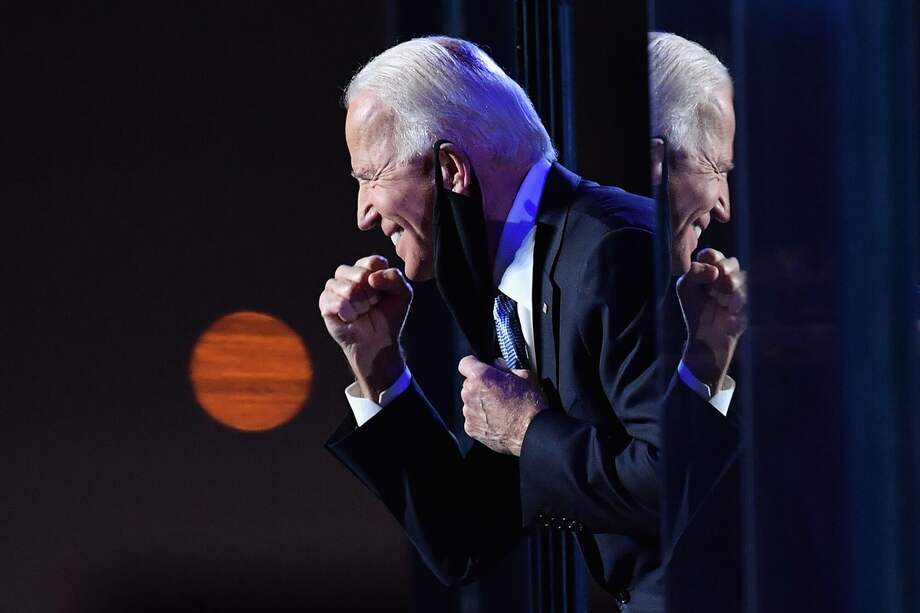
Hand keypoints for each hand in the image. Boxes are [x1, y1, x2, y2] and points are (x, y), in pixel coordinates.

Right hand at [318, 255, 412, 398]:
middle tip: (373, 305)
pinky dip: (349, 312)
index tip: (384, 294)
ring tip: (362, 312)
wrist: (378, 342)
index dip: (382, 280)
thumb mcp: (403, 294)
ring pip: (348, 288)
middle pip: (360, 274)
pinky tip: (351, 318)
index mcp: (367, 268)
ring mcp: (334, 287)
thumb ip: (395, 278)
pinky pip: (336, 301)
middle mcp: (348, 274)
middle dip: (372, 295)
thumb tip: (371, 278)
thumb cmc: (389, 316)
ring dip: (361, 305)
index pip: (373, 262)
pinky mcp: (325, 303)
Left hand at [458, 355, 545, 455]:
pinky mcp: (470, 428)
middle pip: (468, 384)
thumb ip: (505, 367)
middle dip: (480, 385)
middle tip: (497, 391)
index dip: (474, 364)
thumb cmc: (529, 405)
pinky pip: (472, 418)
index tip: (480, 367)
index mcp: (481, 376)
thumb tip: (498, 364)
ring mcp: (469, 412)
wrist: (531, 432)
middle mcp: (470, 393)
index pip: (465, 363)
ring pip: (470, 401)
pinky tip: (497, 420)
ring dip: (480, 402)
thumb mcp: (524, 376)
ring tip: (499, 408)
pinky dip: (481, 418)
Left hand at [677, 248, 747, 391]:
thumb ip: (693, 274)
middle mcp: (724, 277)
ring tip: (720, 299)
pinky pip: (745, 294)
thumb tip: (714, 270)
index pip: (712, 254)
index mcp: (708, 271)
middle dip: (725, 268)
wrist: (706, 337)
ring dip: (730, 284)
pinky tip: (729, 309)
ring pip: (741, 276)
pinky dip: (736, 300)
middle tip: (717, 278)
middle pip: (730, 262)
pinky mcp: (746, 302)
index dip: (711, 256)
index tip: (706, 264)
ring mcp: (737, 289)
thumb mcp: (685, 289)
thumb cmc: (695, 310)